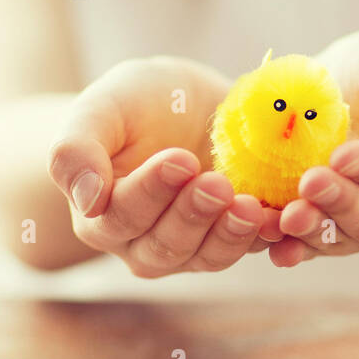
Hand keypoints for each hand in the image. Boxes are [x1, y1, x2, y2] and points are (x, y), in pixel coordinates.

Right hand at [48, 56, 283, 276]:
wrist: (188, 102)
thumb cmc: (137, 102)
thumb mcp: (101, 108)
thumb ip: (76, 150)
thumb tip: (85, 202)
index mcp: (102, 214)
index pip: (122, 214)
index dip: (152, 192)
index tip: (180, 160)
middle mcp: (143, 242)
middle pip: (166, 244)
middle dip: (194, 215)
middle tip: (218, 184)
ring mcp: (192, 247)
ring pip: (208, 256)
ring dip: (231, 235)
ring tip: (253, 206)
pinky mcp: (234, 239)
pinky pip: (252, 249)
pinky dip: (269, 239)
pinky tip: (283, 219)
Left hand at [266, 27, 358, 265]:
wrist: (341, 84)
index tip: (341, 155)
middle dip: (342, 204)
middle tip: (309, 182)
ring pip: (343, 240)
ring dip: (314, 232)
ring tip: (285, 218)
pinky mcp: (323, 230)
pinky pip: (309, 246)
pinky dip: (290, 248)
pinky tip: (272, 246)